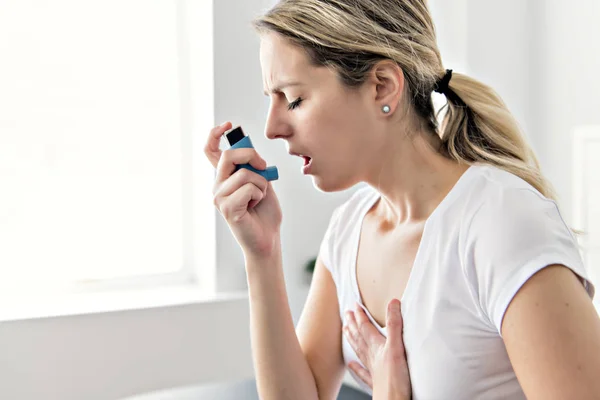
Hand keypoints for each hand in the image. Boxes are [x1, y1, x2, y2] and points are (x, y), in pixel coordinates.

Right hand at [204, 121, 281, 257]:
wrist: (268, 238)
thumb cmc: (265, 212)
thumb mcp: (262, 181)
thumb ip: (253, 165)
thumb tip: (248, 149)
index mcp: (224, 178)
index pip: (210, 151)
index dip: (215, 134)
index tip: (229, 125)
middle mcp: (217, 186)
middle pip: (227, 156)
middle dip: (251, 156)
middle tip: (264, 167)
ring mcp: (219, 198)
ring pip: (244, 174)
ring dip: (261, 183)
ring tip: (260, 197)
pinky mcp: (227, 209)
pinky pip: (248, 188)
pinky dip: (259, 194)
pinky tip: (255, 206)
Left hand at [343, 299, 410, 399]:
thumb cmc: (395, 378)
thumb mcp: (397, 346)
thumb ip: (394, 325)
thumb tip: (392, 303)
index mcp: (376, 346)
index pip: (365, 327)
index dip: (360, 315)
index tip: (355, 305)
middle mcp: (371, 356)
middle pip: (359, 337)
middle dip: (353, 324)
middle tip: (346, 314)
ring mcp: (372, 369)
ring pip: (359, 351)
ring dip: (352, 339)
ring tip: (345, 331)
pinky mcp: (376, 382)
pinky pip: (363, 373)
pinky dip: (356, 368)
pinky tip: (351, 366)